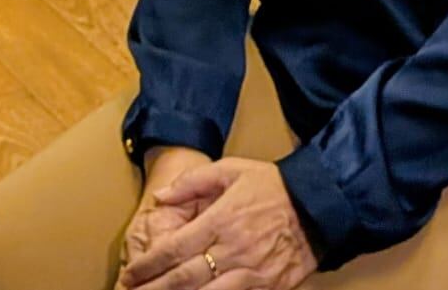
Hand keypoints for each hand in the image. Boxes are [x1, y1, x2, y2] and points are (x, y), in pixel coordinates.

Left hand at [121, 158, 315, 289]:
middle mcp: (232, 250)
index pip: (174, 250)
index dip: (147, 266)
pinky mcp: (266, 287)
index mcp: (221, 220)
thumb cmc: (272, 186)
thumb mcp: (232, 170)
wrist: (318, 203)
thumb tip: (161, 197)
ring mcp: (250, 273)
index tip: (130, 274)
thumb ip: (194, 182)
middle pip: (183, 279)